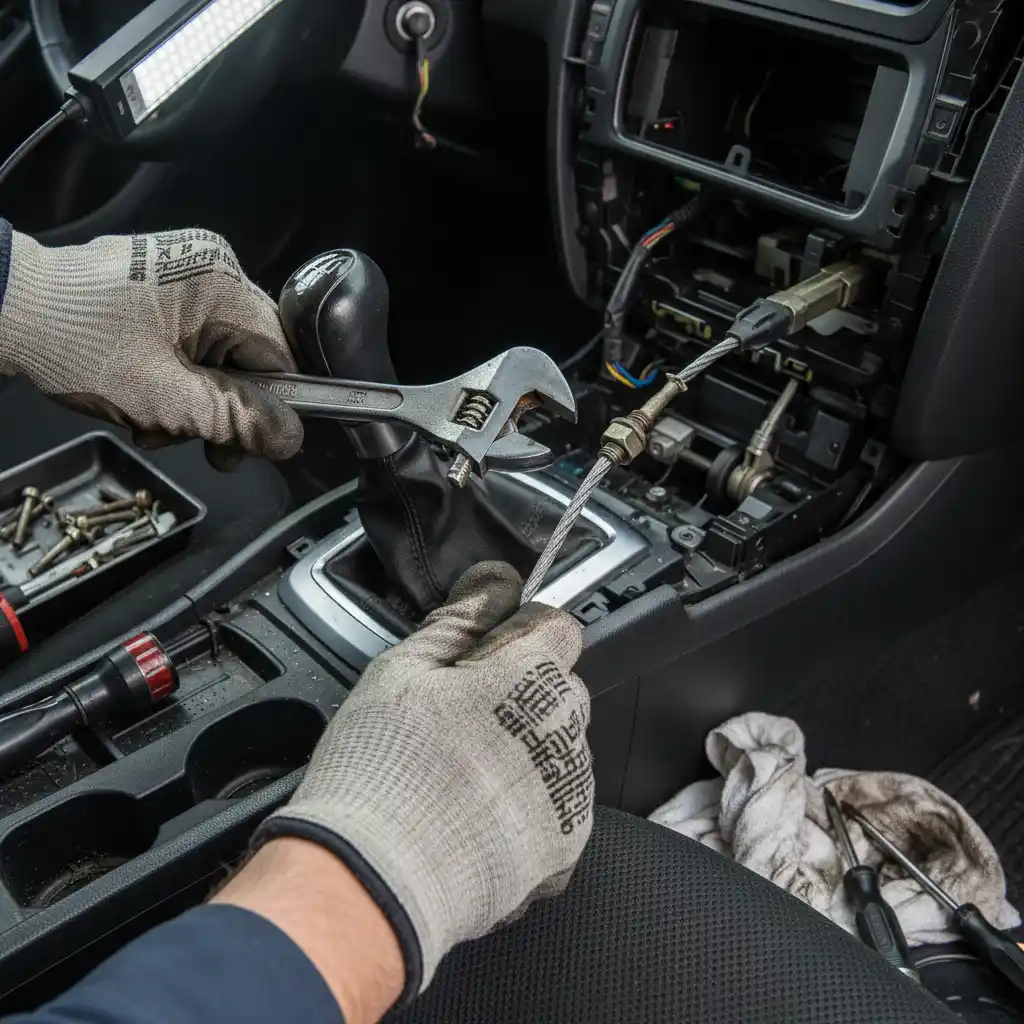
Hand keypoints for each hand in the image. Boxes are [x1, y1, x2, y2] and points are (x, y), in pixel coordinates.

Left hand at [0, 227, 302, 466]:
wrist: (4, 307)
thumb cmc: (77, 345)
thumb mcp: (164, 397)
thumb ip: (236, 420)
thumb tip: (293, 438)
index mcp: (222, 281)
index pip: (280, 354)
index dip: (271, 406)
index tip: (247, 447)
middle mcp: (212, 266)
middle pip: (251, 355)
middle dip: (225, 409)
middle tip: (204, 451)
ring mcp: (184, 271)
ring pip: (220, 353)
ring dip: (197, 400)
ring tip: (155, 427)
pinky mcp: (160, 282)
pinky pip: (193, 337)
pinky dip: (178, 375)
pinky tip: (148, 399)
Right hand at [257, 561, 592, 994]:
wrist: (374, 883)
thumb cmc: (382, 772)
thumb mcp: (404, 669)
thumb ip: (460, 618)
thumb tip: (495, 580)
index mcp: (533, 674)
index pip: (556, 625)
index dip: (516, 631)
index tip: (482, 653)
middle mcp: (565, 730)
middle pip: (558, 688)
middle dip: (519, 692)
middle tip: (456, 717)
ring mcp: (568, 793)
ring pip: (557, 747)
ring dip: (524, 750)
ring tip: (457, 775)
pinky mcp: (563, 848)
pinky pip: (555, 806)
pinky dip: (525, 806)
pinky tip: (473, 815)